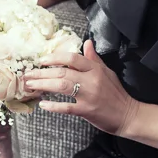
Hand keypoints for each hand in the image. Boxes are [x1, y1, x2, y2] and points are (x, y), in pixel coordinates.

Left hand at [22, 39, 139, 136]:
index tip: (41, 60)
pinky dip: (53, 106)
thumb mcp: (107, 72)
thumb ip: (94, 59)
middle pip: (62, 72)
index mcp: (95, 69)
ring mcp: (89, 95)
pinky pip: (67, 107)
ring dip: (43, 85)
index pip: (72, 58)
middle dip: (42, 73)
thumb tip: (87, 43)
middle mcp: (91, 80)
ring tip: (30, 86)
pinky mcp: (87, 110)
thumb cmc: (116, 93)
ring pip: (62, 86)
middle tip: (28, 75)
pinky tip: (43, 104)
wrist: (129, 114)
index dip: (55, 58)